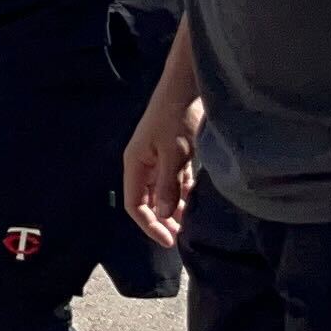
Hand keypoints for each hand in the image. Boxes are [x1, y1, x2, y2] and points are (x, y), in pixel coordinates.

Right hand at [124, 80, 203, 248]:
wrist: (186, 90)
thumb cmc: (175, 119)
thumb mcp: (173, 154)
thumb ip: (167, 185)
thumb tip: (161, 214)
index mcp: (135, 164)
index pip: (133, 203)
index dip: (148, 224)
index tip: (169, 240)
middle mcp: (144, 164)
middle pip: (147, 201)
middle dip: (161, 220)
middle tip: (181, 237)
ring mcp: (159, 160)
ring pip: (163, 193)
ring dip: (175, 209)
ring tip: (191, 224)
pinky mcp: (174, 154)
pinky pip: (176, 181)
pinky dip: (184, 194)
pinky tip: (196, 204)